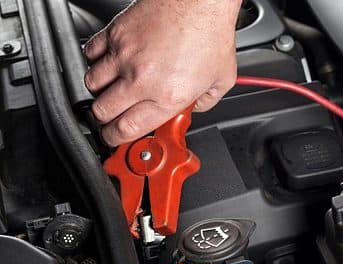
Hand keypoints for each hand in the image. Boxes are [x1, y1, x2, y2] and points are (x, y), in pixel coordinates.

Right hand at [83, 0, 241, 145]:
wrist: (198, 2)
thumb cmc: (211, 34)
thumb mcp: (221, 81)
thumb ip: (205, 102)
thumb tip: (192, 110)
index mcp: (167, 96)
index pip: (128, 129)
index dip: (117, 139)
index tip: (116, 139)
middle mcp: (141, 79)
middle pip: (103, 111)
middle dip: (105, 119)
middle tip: (113, 117)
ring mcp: (124, 56)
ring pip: (92, 84)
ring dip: (100, 91)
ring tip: (114, 89)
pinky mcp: (115, 35)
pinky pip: (90, 54)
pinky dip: (95, 61)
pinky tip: (109, 63)